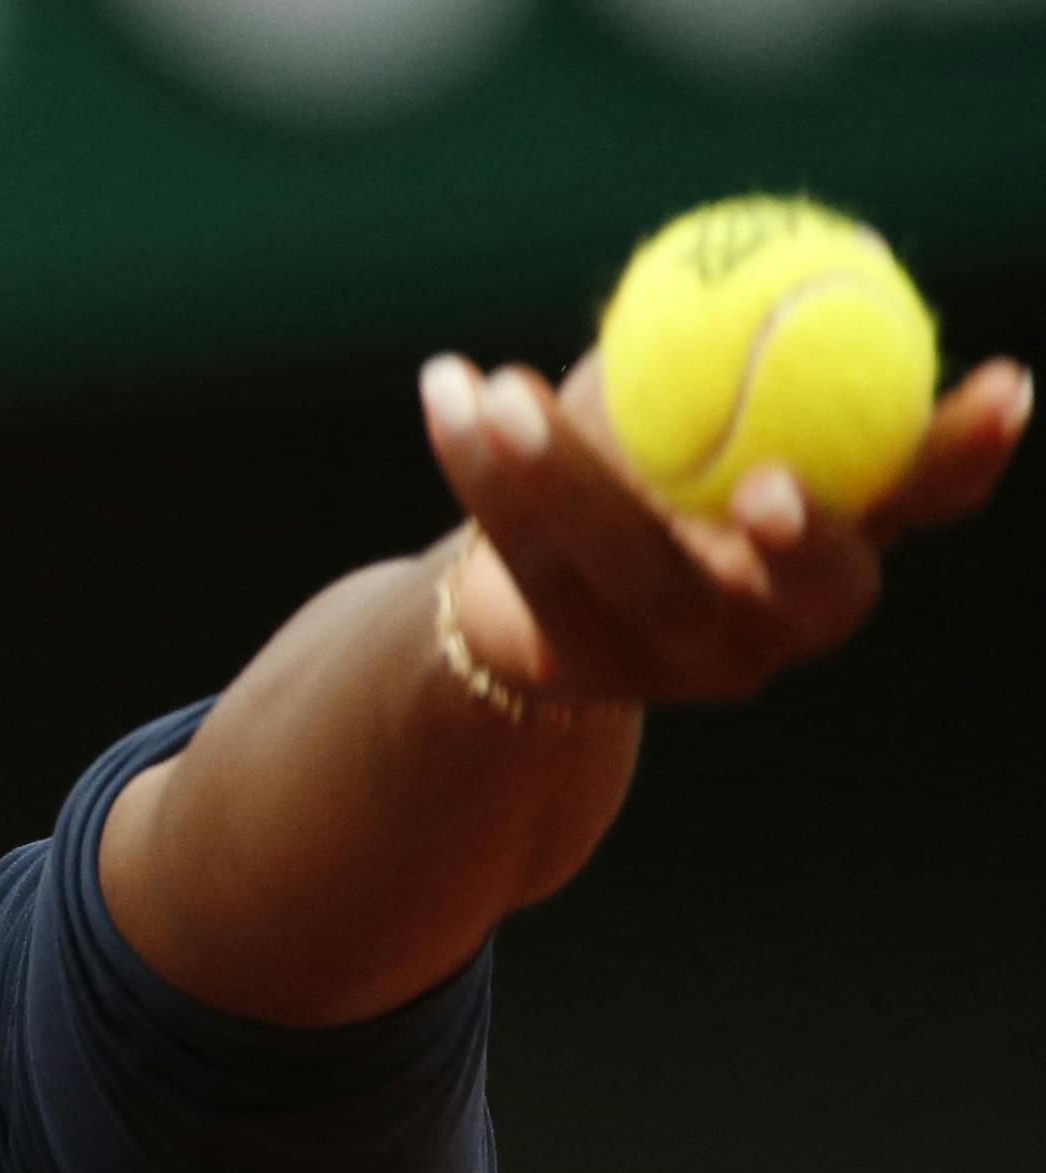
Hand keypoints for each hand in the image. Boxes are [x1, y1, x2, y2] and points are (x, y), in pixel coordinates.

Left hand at [419, 350, 1030, 704]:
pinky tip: (445, 385)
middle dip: (800, 538)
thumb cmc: (646, 462)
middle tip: (765, 481)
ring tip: (501, 385)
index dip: (958, 455)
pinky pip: (523, 555)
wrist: (522, 586)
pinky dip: (477, 462)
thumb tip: (810, 243)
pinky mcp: (578, 666)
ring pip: (629, 570)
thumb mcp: (711, 402)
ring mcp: (678, 660)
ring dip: (563, 472)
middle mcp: (777, 621)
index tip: (1000, 384)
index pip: (921, 503)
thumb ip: (753, 348)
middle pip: (801, 590)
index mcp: (836, 544)